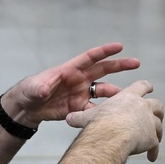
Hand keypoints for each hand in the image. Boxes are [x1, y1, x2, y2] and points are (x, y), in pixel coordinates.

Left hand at [0, 43, 140, 125]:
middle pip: (103, 70)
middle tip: (136, 63)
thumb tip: (44, 89)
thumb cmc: (29, 92)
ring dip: (117, 93)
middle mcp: (80, 80)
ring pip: (104, 92)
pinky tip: (113, 116)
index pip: (90, 58)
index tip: (120, 46)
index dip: (105, 52)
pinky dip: (104, 113)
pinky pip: (96, 111)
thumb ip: (40, 87)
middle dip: (120, 66)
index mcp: (70, 70)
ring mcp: (82, 94)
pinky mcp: (80, 108)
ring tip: (130, 97)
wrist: (27, 108)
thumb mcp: (33, 88)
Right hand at [66, 80, 163, 161]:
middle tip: (158, 115)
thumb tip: (68, 118)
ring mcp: (149, 122)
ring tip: (156, 139)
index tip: (150, 88)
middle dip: (158, 111)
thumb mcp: (87, 117)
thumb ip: (79, 116)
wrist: (111, 136)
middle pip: (157, 105)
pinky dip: (154, 151)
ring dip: (158, 132)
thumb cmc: (98, 123)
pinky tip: (151, 157)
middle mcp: (143, 106)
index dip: (146, 87)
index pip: (141, 86)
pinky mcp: (152, 138)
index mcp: (129, 96)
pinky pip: (155, 146)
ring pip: (159, 126)